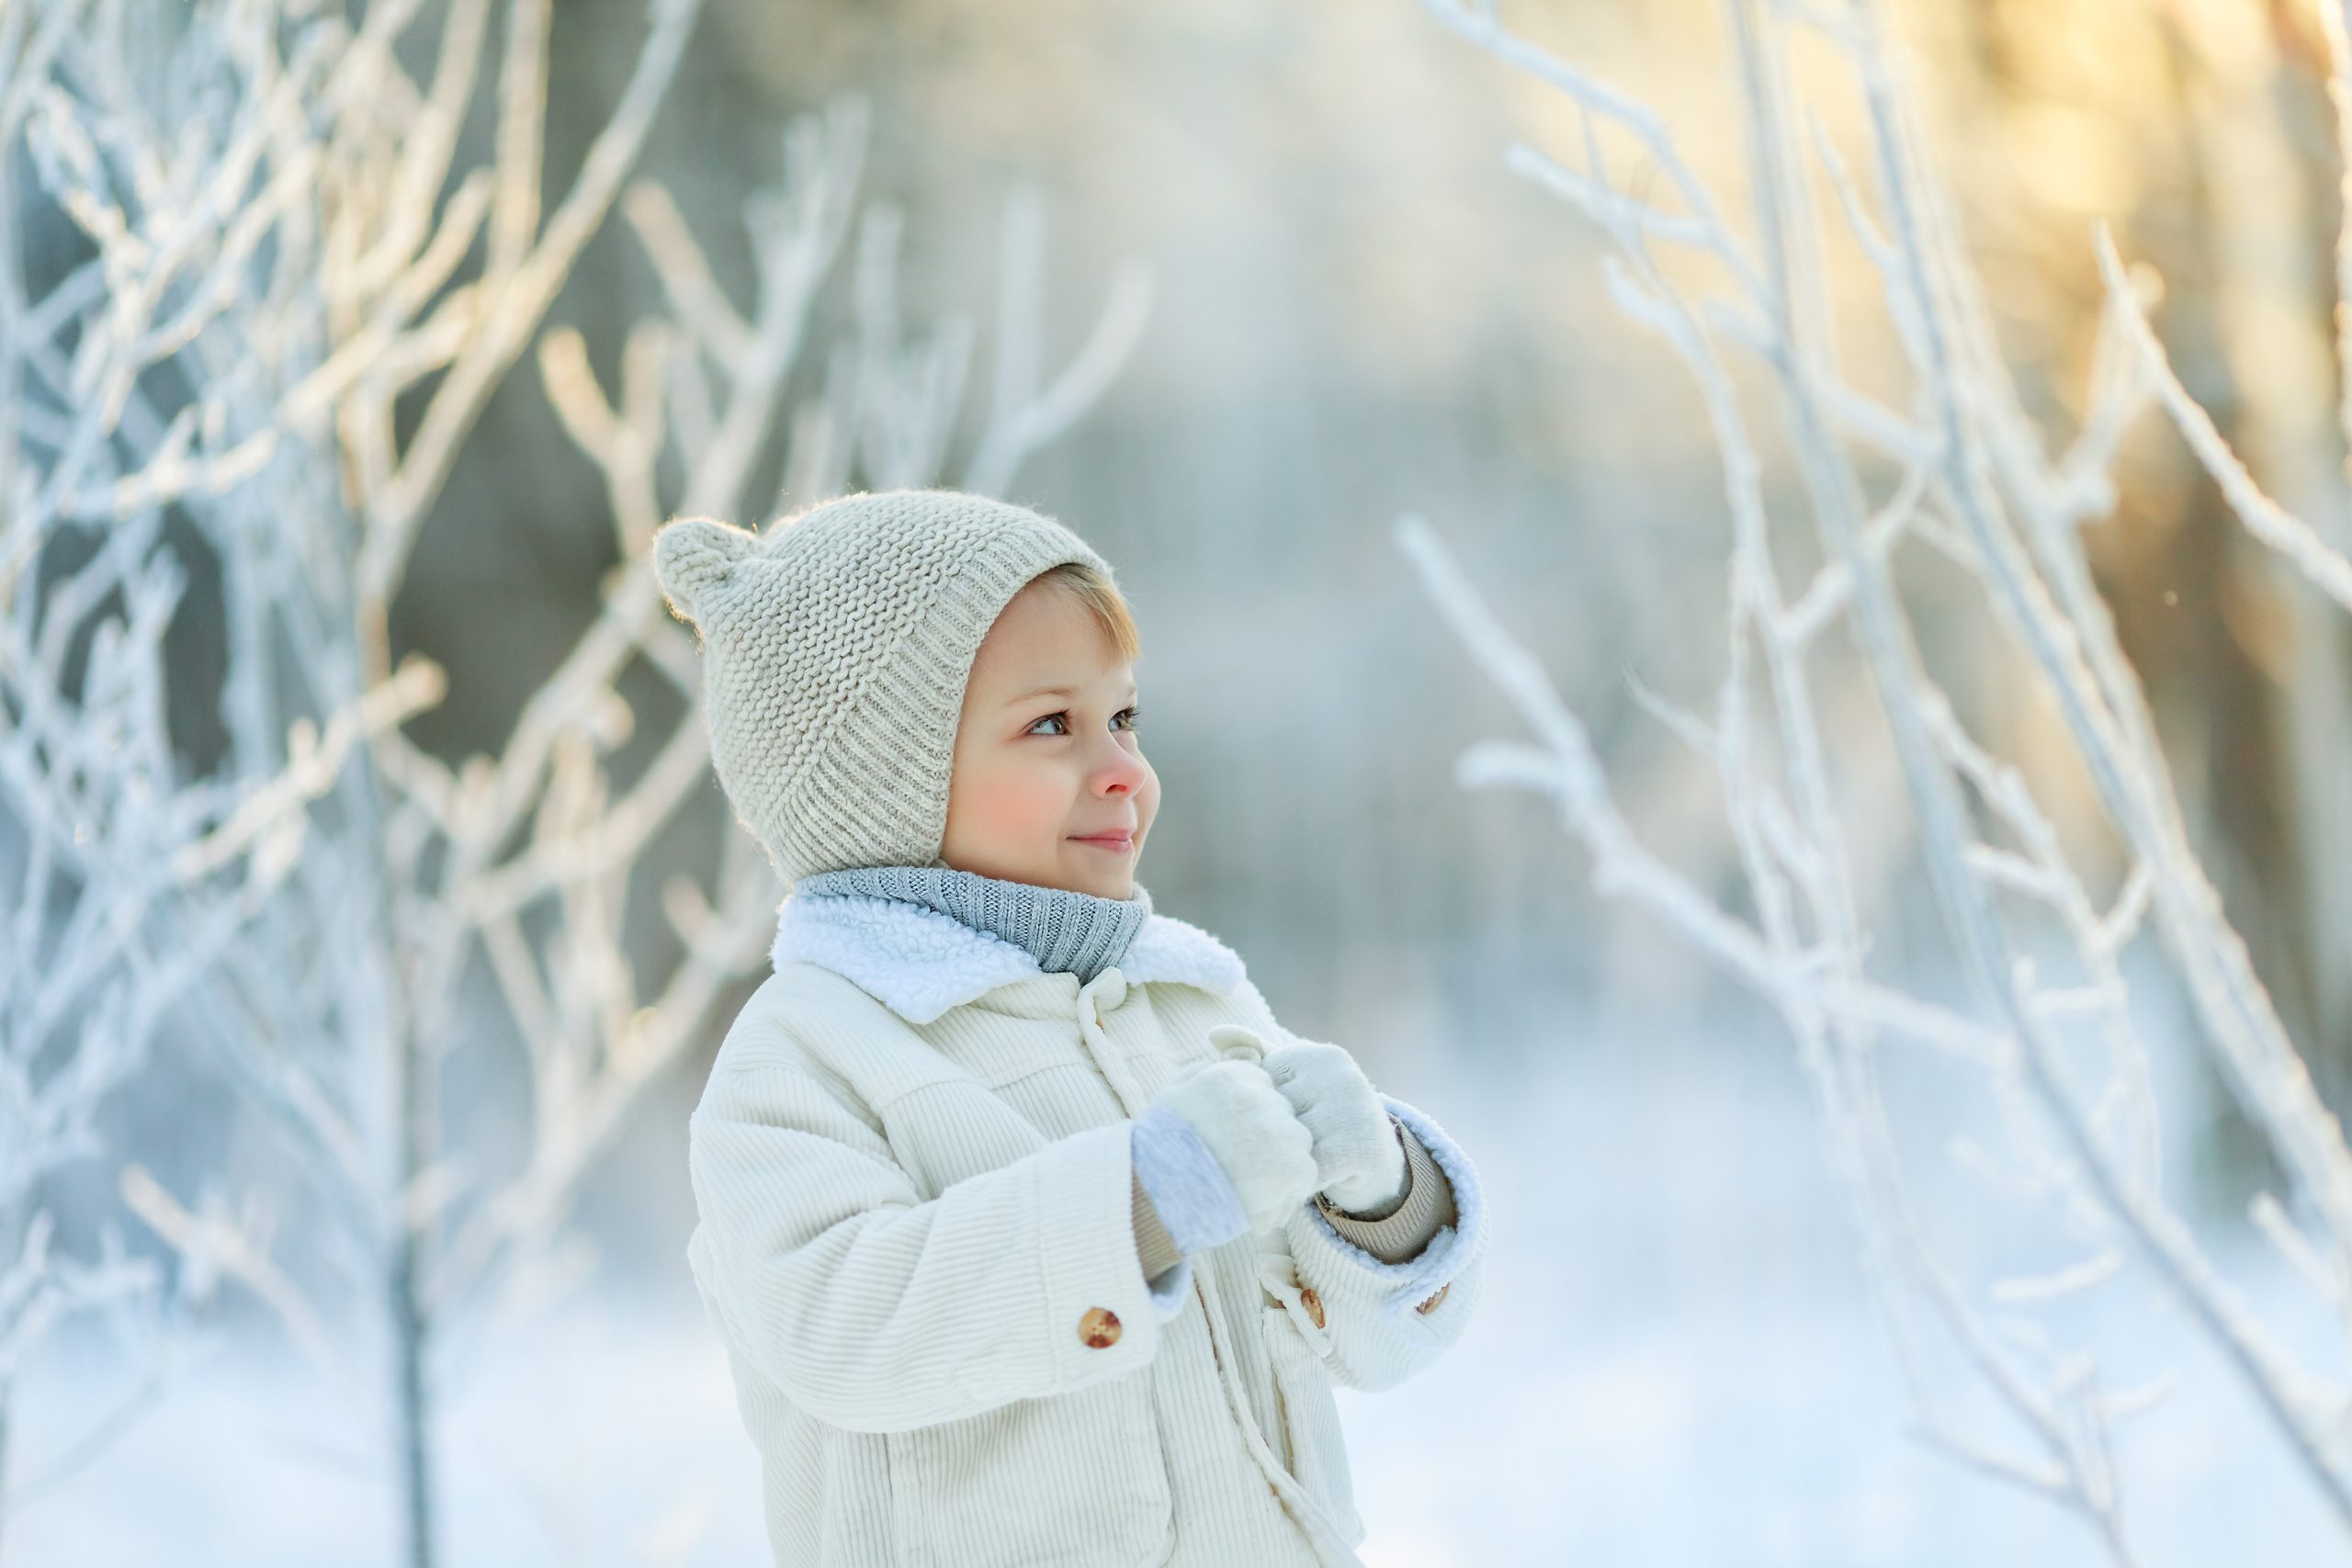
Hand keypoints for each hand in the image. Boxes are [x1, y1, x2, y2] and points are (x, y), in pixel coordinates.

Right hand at [1148, 1060, 1318, 1234]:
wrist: (1158, 1194)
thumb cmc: (1159, 1149)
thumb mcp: (1174, 1094)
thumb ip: (1203, 1073)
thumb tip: (1229, 1060)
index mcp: (1230, 1076)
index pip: (1263, 1086)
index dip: (1252, 1114)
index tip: (1235, 1135)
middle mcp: (1258, 1096)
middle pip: (1283, 1112)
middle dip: (1269, 1134)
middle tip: (1244, 1161)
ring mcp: (1278, 1129)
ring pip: (1298, 1140)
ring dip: (1282, 1159)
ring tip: (1251, 1182)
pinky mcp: (1292, 1164)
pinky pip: (1306, 1172)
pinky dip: (1290, 1187)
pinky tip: (1263, 1197)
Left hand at [1263, 1042, 1403, 1215]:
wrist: (1377, 1163)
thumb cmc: (1320, 1122)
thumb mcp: (1289, 1085)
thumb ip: (1253, 1058)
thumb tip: (1213, 1034)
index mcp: (1317, 1056)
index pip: (1260, 1088)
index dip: (1258, 1116)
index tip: (1269, 1128)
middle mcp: (1340, 1075)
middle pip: (1274, 1116)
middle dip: (1267, 1142)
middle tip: (1273, 1156)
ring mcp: (1355, 1109)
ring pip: (1290, 1145)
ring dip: (1282, 1165)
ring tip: (1287, 1169)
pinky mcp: (1363, 1146)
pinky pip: (1309, 1171)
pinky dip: (1300, 1183)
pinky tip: (1303, 1184)